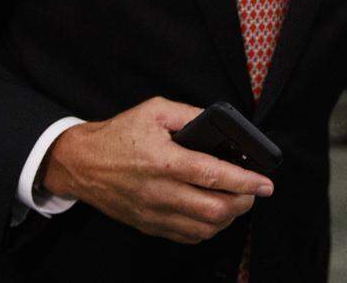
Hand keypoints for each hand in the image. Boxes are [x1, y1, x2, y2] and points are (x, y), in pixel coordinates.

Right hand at [42, 97, 272, 243]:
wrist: (81, 163)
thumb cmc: (117, 135)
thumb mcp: (154, 110)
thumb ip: (188, 114)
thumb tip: (218, 123)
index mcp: (164, 161)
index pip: (214, 176)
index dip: (245, 181)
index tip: (265, 183)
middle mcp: (161, 192)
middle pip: (216, 209)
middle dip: (244, 202)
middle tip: (253, 191)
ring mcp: (155, 213)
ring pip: (205, 228)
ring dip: (229, 217)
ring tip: (237, 201)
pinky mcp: (150, 225)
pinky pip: (188, 237)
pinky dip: (208, 228)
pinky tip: (214, 214)